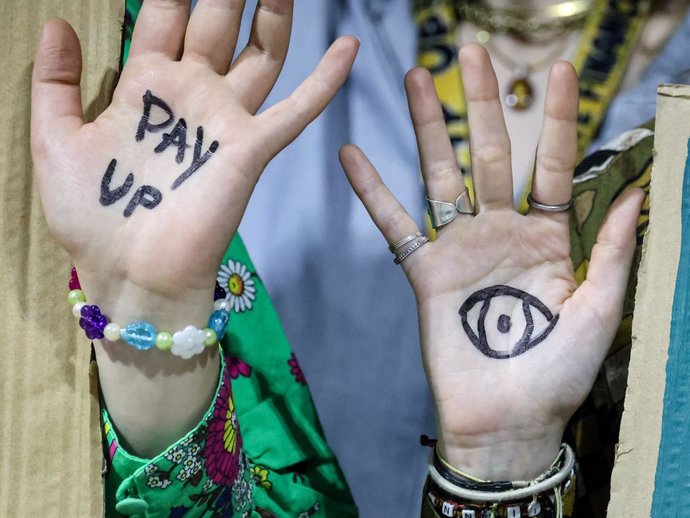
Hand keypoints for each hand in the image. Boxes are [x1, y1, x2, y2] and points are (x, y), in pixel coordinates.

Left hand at [31, 0, 357, 455]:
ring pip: (260, 51)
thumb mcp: (56, 143)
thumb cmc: (92, 216)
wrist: (131, 274)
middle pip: (215, 20)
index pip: (161, 14)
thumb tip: (57, 21)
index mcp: (144, 85)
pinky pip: (296, 109)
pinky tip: (350, 47)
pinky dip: (325, 80)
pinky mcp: (251, 149)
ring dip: (273, 12)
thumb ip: (56, 82)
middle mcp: (190, 92)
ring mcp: (225, 118)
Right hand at [340, 45, 642, 479]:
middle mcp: (503, 231)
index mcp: (550, 238)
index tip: (560, 71)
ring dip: (428, 127)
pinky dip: (373, 193)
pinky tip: (354, 156)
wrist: (506, 420)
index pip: (554, 165)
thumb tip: (638, 187)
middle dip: (485, 102)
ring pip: (441, 175)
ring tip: (414, 78)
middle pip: (492, 154)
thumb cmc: (559, 372)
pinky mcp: (425, 271)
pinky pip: (395, 225)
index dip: (558, 119)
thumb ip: (611, 247)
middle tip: (474, 52)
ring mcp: (461, 247)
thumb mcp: (600, 307)